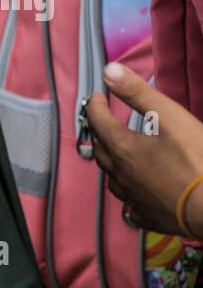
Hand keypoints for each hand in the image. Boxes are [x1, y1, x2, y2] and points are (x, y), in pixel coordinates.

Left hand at [87, 62, 202, 234]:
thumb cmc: (197, 159)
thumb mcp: (170, 118)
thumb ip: (138, 94)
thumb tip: (108, 71)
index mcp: (122, 149)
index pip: (98, 122)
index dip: (95, 106)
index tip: (97, 96)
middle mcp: (120, 175)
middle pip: (102, 150)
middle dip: (100, 132)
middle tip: (103, 120)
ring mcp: (132, 199)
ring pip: (113, 178)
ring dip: (111, 162)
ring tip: (117, 153)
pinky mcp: (147, 217)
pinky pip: (129, 205)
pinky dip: (128, 192)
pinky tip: (135, 192)